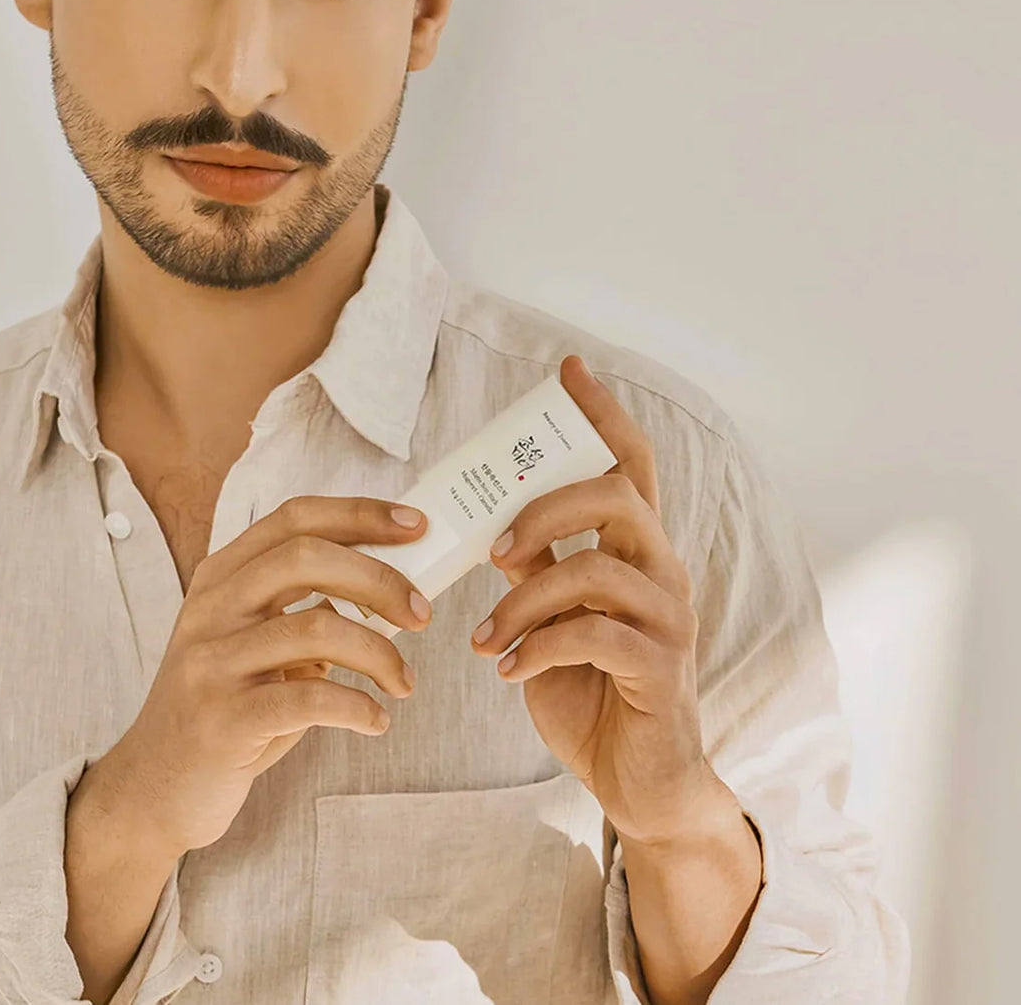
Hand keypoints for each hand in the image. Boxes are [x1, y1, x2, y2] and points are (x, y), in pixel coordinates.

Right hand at [88, 496, 433, 859]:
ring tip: (403, 682)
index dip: (360, 514)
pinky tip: (376, 720)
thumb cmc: (229, 705)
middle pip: (307, 558)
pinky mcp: (222, 720)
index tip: (416, 524)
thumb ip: (307, 608)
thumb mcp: (258, 642)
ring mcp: (211, 663)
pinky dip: (359, 707)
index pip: (296, 518)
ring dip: (380, 654)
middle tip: (423, 614)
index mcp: (222, 576)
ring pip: (317, 628)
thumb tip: (395, 588)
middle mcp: (211, 608)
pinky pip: (310, 699)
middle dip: (381, 580)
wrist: (156, 786)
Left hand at [471, 354, 723, 844]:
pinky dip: (537, 649)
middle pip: (617, 495)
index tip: (569, 369)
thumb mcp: (553, 624)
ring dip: (522, 603)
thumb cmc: (596, 694)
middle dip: (543, 506)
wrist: (641, 783)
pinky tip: (510, 672)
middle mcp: (663, 572)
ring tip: (484, 640)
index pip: (631, 463)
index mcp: (637, 553)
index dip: (602, 414)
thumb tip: (496, 531)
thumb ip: (538, 574)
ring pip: (593, 569)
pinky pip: (592, 634)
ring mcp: (669, 618)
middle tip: (494, 549)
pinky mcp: (660, 667)